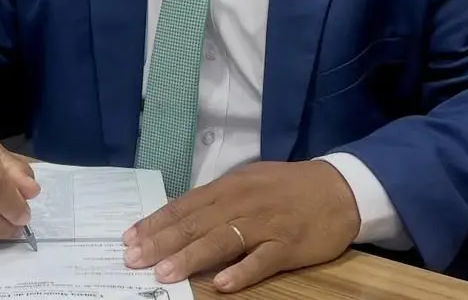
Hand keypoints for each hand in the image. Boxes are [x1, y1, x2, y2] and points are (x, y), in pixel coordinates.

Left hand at [122, 161, 359, 292]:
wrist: (338, 189)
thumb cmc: (288, 187)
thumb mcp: (249, 183)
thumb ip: (218, 199)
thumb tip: (182, 215)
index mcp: (230, 186)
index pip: (185, 205)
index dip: (156, 222)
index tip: (130, 238)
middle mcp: (243, 202)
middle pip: (196, 223)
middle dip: (161, 242)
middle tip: (133, 259)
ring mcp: (265, 224)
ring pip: (222, 240)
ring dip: (191, 257)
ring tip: (164, 273)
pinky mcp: (288, 245)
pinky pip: (262, 260)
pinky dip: (241, 271)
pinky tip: (222, 285)